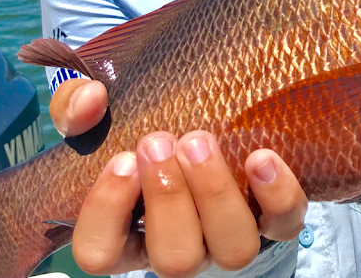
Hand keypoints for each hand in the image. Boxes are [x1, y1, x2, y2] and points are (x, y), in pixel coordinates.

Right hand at [50, 79, 307, 276]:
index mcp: (128, 233)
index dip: (107, 213)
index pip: (99, 254)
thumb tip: (89, 99)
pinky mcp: (275, 220)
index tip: (121, 159)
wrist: (208, 115)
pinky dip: (277, 195)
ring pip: (231, 250)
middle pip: (174, 260)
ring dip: (214, 194)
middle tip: (158, 141)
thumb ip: (76, 105)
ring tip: (199, 141)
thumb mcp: (101, 114)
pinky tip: (261, 157)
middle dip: (167, 200)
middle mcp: (181, 247)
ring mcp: (229, 238)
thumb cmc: (145, 128)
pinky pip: (285, 224)